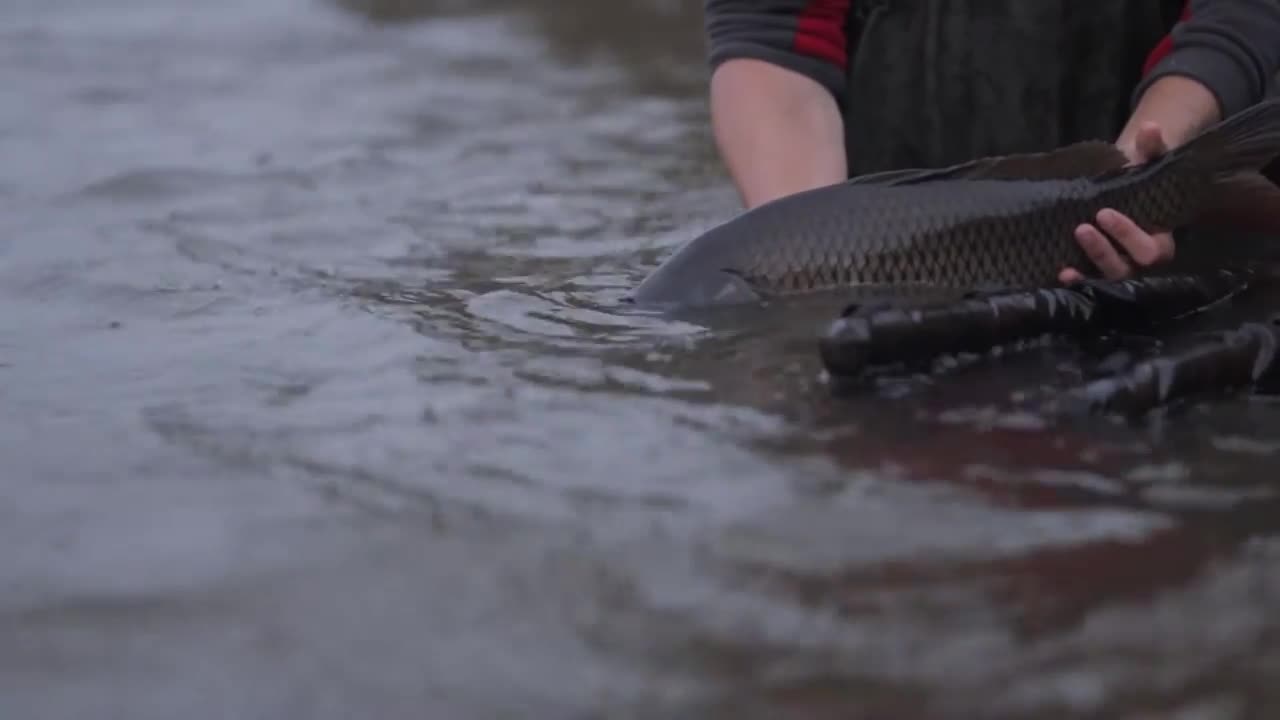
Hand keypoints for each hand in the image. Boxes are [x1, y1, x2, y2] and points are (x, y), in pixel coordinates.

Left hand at [1058, 121, 1176, 284]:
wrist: (1120, 197)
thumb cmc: (1137, 184)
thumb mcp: (1146, 166)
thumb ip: (1152, 149)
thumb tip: (1149, 127)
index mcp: (1160, 242)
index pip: (1150, 248)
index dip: (1128, 234)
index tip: (1104, 212)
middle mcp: (1140, 263)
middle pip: (1128, 266)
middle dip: (1105, 249)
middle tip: (1083, 226)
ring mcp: (1118, 270)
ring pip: (1108, 277)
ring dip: (1090, 261)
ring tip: (1072, 238)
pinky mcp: (1097, 274)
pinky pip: (1088, 284)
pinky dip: (1077, 280)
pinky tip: (1061, 272)